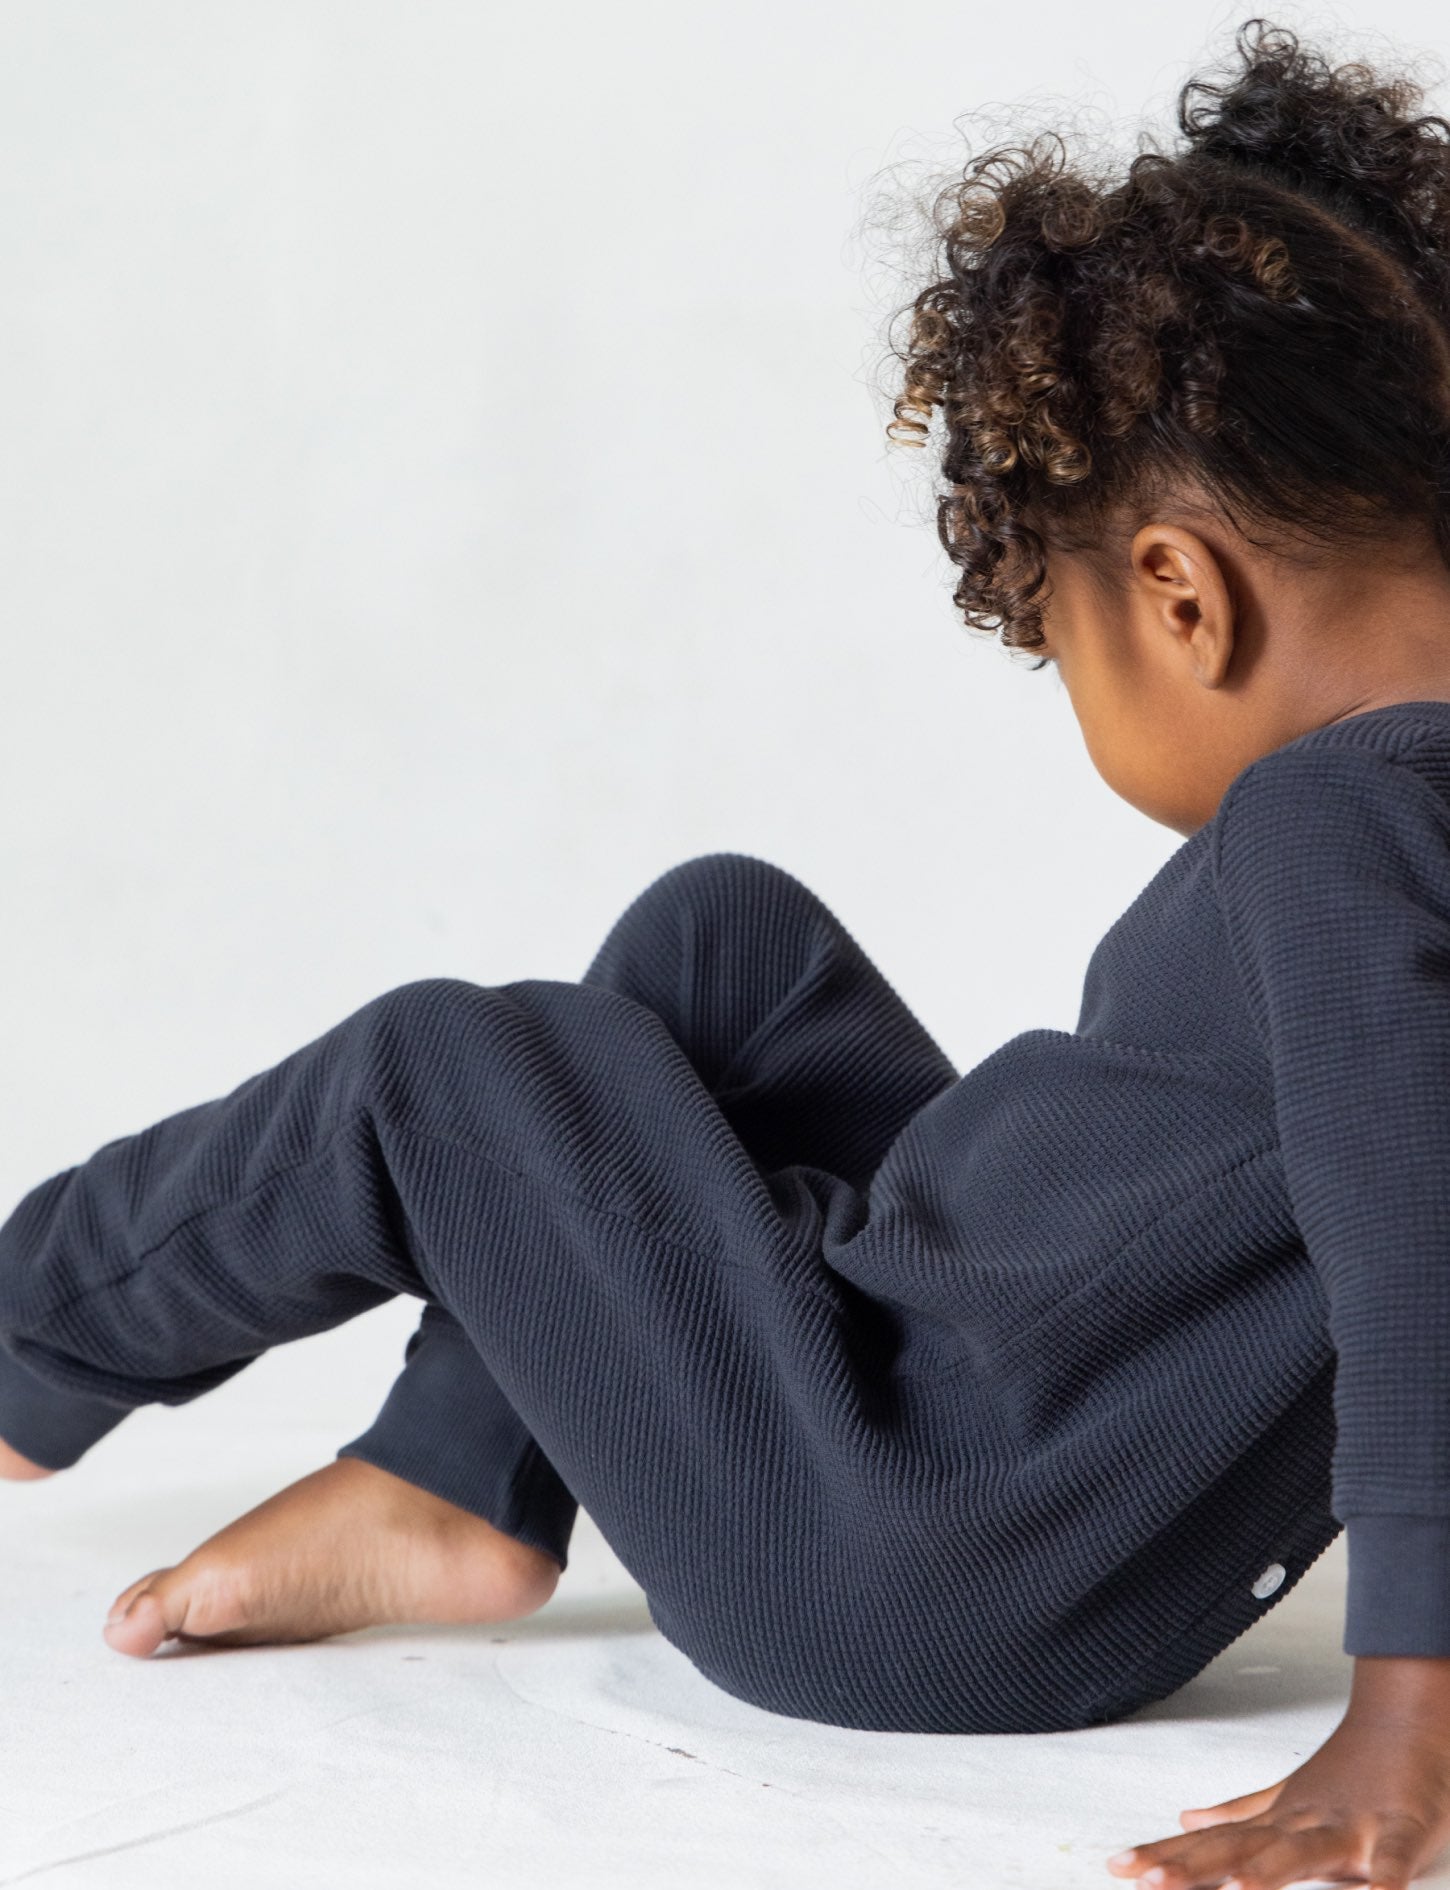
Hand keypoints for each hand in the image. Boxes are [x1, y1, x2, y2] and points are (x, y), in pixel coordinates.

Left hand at [1103, 1658, 1449, 1889]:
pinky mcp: (1398, 1831)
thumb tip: (1185, 1818)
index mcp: (1277, 1821)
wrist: (1405, 1723)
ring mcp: (1348, 1825)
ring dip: (1270, 1870)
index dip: (1166, 1855)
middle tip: (1149, 1881)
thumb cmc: (1351, 1772)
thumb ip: (1239, 1813)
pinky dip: (1385, 1879)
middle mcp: (1301, 1822)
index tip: (1119, 1866)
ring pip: (1302, 1850)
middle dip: (1194, 1866)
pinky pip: (1391, 1859)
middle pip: (1240, 1847)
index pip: (1210, 1843)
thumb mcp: (1288, 1798)